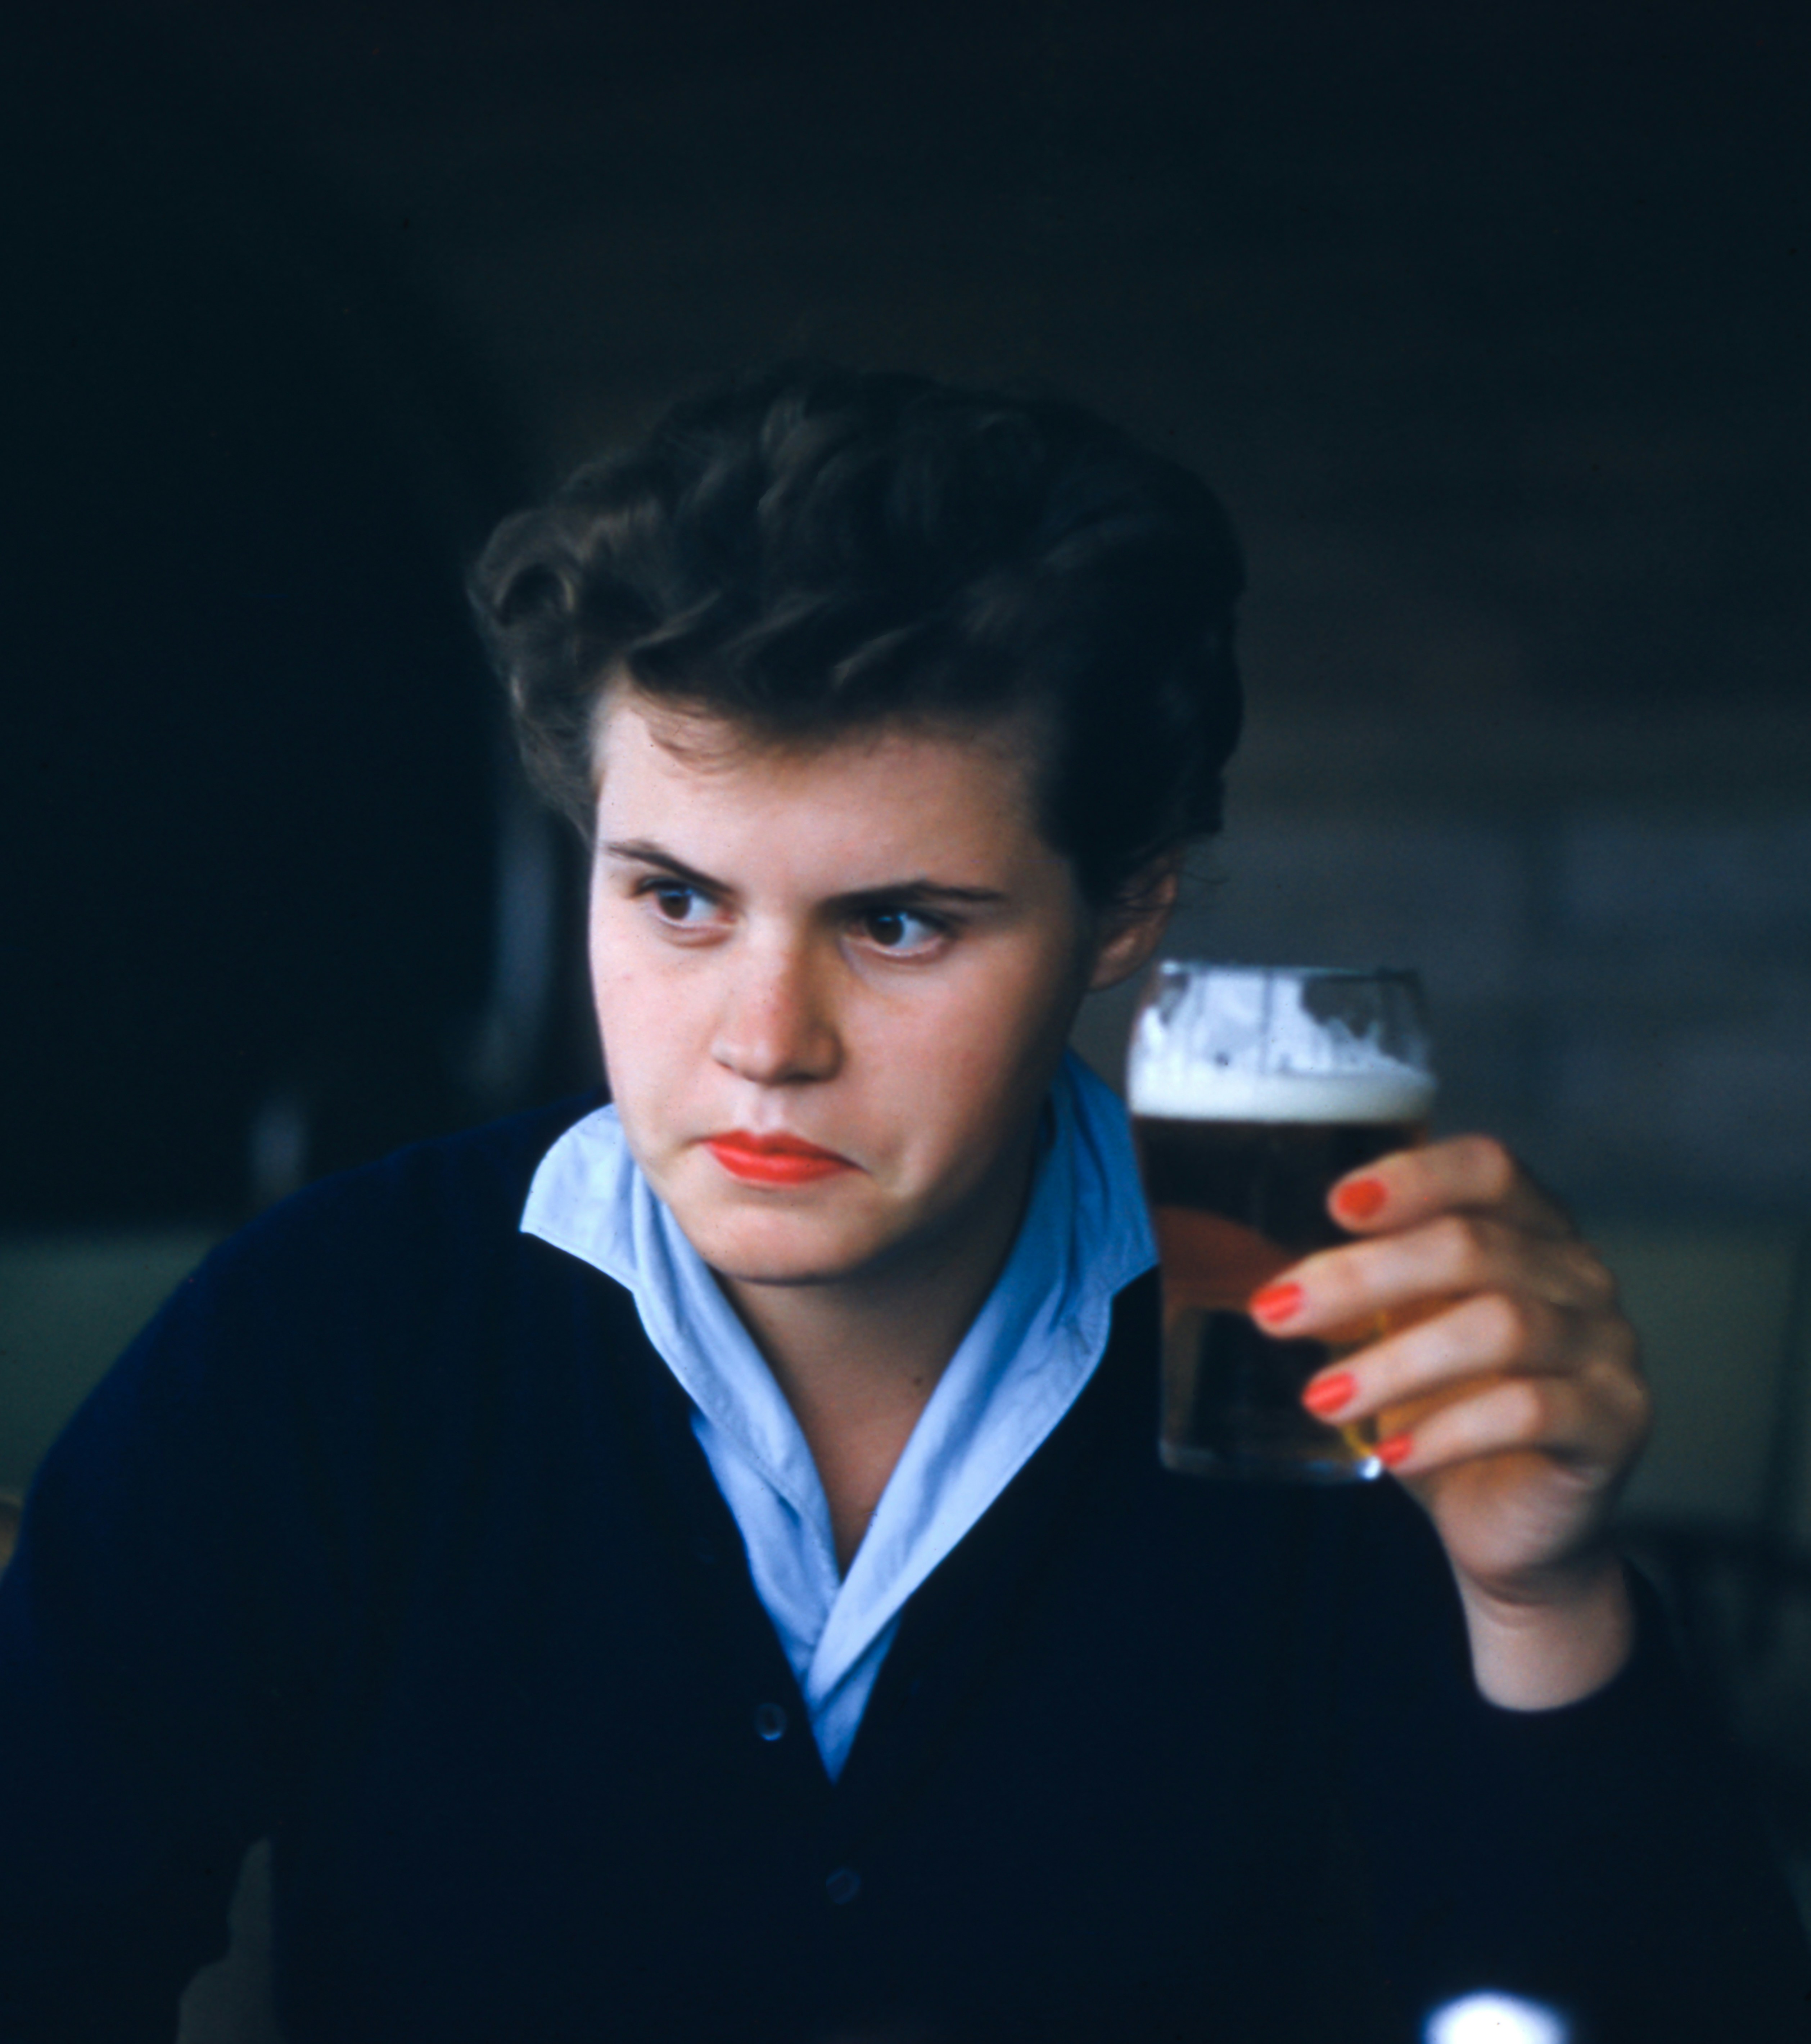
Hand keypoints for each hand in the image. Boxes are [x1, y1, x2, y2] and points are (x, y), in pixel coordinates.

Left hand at [1252, 1137, 1652, 1707]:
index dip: (1415, 1176)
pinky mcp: (1617, 1421)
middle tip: (1275, 1313)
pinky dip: (1448, 1430)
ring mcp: (1608, 1346)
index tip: (1335, 1205)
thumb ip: (1362, 1291)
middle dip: (1363, 1276)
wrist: (1509, 1523)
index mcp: (1531, 1230)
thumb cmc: (1446, 1409)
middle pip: (1473, 1246)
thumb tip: (1274, 1281)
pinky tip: (1390, 1454)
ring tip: (1321, 1397)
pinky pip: (1531, 1412)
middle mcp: (1580, 1275)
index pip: (1487, 1168)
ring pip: (1500, 1327)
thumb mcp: (1399, 1332)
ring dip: (1394, 1362)